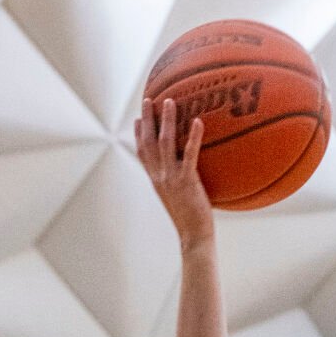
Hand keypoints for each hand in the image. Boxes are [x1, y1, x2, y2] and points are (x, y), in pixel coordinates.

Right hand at [135, 96, 214, 249]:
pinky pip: (188, 154)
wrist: (194, 236)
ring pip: (164, 142)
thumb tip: (185, 175)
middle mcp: (159, 177)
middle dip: (147, 119)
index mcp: (156, 181)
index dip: (138, 135)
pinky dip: (192, 136)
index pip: (142, 154)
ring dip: (166, 120)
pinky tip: (197, 121)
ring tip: (169, 101)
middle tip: (148, 100)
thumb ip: (176, 184)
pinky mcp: (186, 181)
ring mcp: (171, 178)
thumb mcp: (178, 200)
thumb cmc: (190, 221)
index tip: (138, 119)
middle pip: (148, 142)